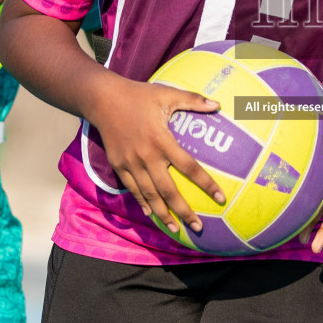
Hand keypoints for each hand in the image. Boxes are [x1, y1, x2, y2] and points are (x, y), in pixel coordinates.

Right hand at [87, 78, 224, 235]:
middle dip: (184, 211)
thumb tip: (218, 104)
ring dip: (163, 214)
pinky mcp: (119, 165)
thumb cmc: (139, 96)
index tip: (220, 198)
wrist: (102, 100)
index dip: (206, 184)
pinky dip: (142, 203)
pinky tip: (152, 213)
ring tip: (176, 229)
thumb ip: (193, 100)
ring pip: (149, 195)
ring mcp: (131, 163)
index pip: (189, 167)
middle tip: (198, 227)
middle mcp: (147, 156)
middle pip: (168, 190)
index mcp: (162, 140)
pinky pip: (132, 189)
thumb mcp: (167, 93)